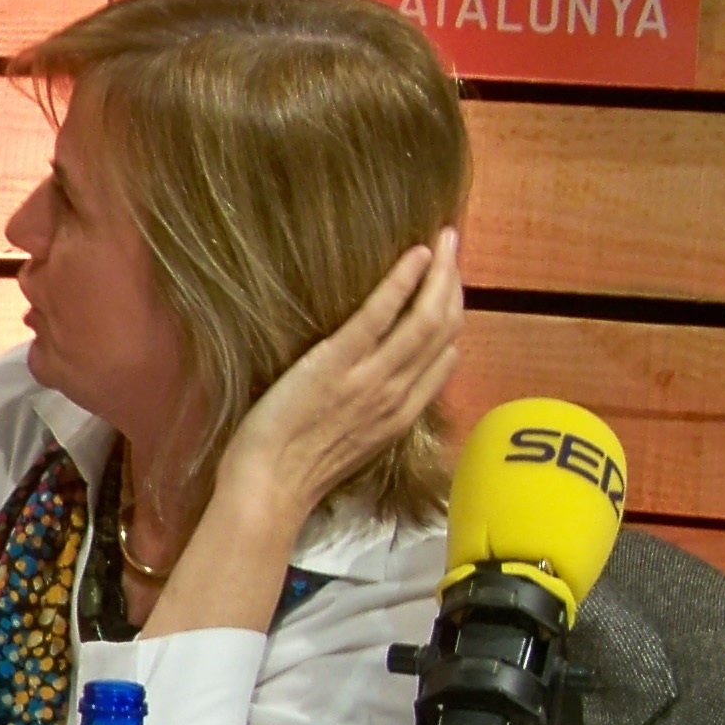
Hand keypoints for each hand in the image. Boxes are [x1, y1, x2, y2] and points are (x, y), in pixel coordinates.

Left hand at [217, 229, 463, 530]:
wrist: (269, 484)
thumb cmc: (295, 469)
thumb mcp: (353, 445)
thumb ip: (376, 414)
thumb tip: (387, 384)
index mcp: (401, 415)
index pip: (445, 360)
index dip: (454, 321)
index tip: (452, 292)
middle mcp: (397, 393)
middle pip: (443, 330)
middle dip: (455, 285)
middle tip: (455, 248)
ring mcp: (371, 378)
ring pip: (425, 319)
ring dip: (441, 274)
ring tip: (445, 240)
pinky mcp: (338, 362)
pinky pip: (380, 314)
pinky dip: (402, 282)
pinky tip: (416, 255)